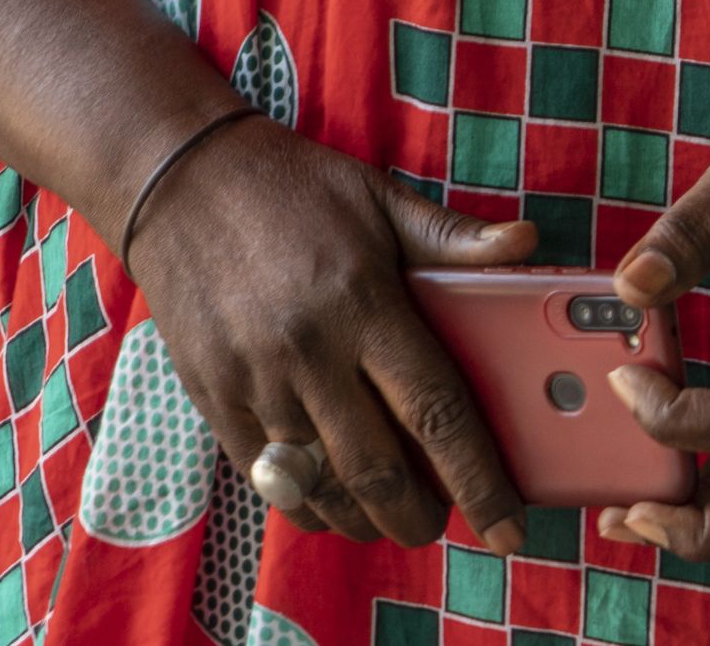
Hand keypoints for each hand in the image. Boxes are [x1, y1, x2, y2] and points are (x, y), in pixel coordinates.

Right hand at [123, 116, 541, 552]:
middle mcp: (308, 353)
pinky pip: (266, 479)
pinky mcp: (214, 399)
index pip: (436, 411)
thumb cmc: (294, 188)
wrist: (180, 183)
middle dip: (421, 516)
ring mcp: (255, 382)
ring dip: (365, 519)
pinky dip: (307, 505)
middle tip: (447, 522)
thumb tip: (528, 241)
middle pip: (377, 471)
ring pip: (320, 486)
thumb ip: (453, 237)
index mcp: (363, 303)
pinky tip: (335, 504)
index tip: (508, 526)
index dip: (478, 479)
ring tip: (396, 518)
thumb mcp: (380, 197)